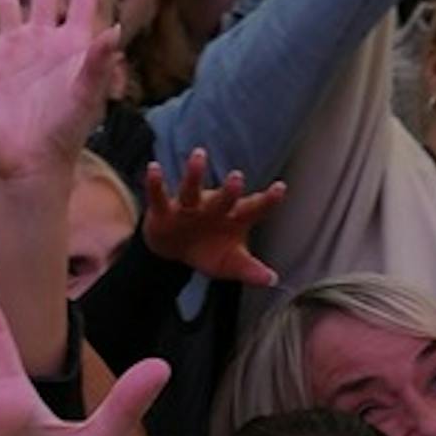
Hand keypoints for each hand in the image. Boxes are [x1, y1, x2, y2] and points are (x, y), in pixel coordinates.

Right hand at [137, 147, 286, 287]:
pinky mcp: (164, 211)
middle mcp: (213, 208)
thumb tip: (273, 279)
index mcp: (234, 218)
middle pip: (223, 199)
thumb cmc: (210, 250)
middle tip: (237, 177)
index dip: (267, 200)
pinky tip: (154, 168)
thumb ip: (250, 271)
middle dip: (229, 191)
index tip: (281, 188)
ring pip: (191, 190)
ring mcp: (188, 208)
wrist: (175, 252)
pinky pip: (159, 196)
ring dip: (194, 174)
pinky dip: (155, 183)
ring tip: (198, 155)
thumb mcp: (231, 264)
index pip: (254, 208)